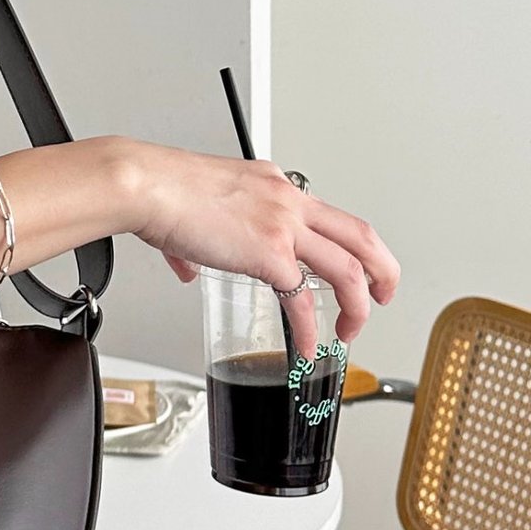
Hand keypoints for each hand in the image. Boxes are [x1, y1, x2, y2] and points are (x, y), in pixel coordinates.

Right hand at [127, 143, 401, 359]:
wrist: (147, 185)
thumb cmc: (160, 188)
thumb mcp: (192, 202)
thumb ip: (195, 241)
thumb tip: (189, 266)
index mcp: (273, 184)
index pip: (323, 213)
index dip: (342, 243)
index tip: (342, 264)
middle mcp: (287, 200)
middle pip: (360, 234)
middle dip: (382, 269)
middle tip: (383, 293)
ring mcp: (284, 226)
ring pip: (349, 267)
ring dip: (359, 304)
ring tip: (352, 329)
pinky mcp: (270, 254)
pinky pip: (303, 300)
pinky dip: (307, 330)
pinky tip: (304, 346)